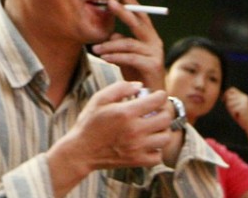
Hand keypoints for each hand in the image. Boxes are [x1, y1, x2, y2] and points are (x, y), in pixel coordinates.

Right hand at [50, 81, 173, 172]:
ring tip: (154, 126)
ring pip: (166, 137)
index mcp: (126, 113)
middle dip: (164, 111)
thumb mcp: (99, 99)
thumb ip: (120, 88)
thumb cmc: (89, 122)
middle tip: (157, 110)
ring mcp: (138, 148)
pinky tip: (148, 142)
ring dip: (162, 130)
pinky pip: (158, 156)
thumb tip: (140, 86)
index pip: (156, 101)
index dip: (160, 95)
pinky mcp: (137, 161)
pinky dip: (156, 149)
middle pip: (166, 119)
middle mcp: (135, 130)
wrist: (81, 150)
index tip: (158, 95)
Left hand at [90, 0, 164, 90]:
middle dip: (123, 12)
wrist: (149, 97)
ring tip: (95, 49)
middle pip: (138, 24)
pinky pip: (130, 57)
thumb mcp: (126, 57)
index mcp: (150, 38)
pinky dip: (115, 56)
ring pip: (128, 43)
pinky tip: (104, 58)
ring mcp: (155, 54)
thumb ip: (120, 45)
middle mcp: (155, 43)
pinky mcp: (153, 65)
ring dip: (109, 45)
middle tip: (109, 3)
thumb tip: (111, 35)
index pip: (143, 18)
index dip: (134, 6)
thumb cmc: (137, 75)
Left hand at [222, 86, 247, 131]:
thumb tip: (221, 94)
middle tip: (233, 111)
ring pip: (229, 103)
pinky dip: (233, 114)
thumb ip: (231, 99)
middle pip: (228, 96)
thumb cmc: (242, 116)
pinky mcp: (242, 108)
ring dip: (230, 110)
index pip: (232, 89)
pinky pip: (231, 109)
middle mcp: (244, 97)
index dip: (225, 93)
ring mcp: (244, 102)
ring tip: (237, 114)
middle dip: (227, 104)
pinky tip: (238, 116)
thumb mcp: (237, 106)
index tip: (223, 100)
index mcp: (244, 96)